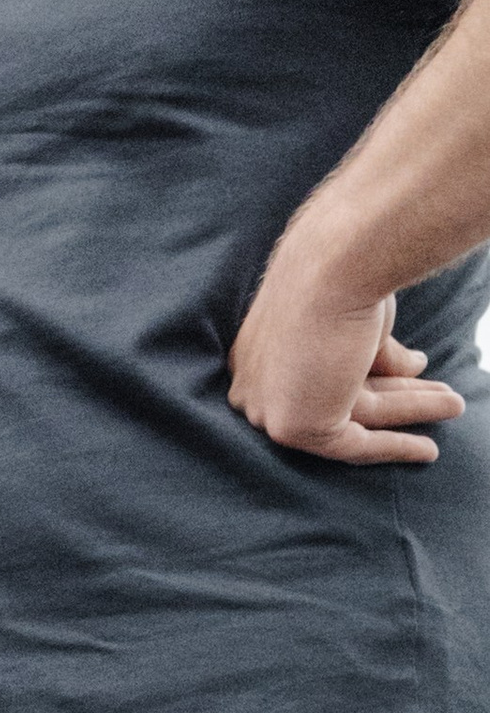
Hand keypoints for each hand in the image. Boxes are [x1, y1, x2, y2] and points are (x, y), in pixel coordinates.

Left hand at [229, 255, 463, 468]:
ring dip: (411, 410)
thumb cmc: (347, 273)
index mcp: (261, 351)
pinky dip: (394, 447)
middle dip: (398, 396)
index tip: (410, 379)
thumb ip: (377, 354)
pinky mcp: (294, 429)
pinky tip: (428, 450)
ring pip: (354, 417)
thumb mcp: (361, 320)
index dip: (374, 377)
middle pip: (340, 396)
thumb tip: (411, 369)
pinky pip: (353, 447)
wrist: (339, 262)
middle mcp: (256, 383)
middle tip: (441, 397)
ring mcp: (269, 408)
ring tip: (456, 406)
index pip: (321, 375)